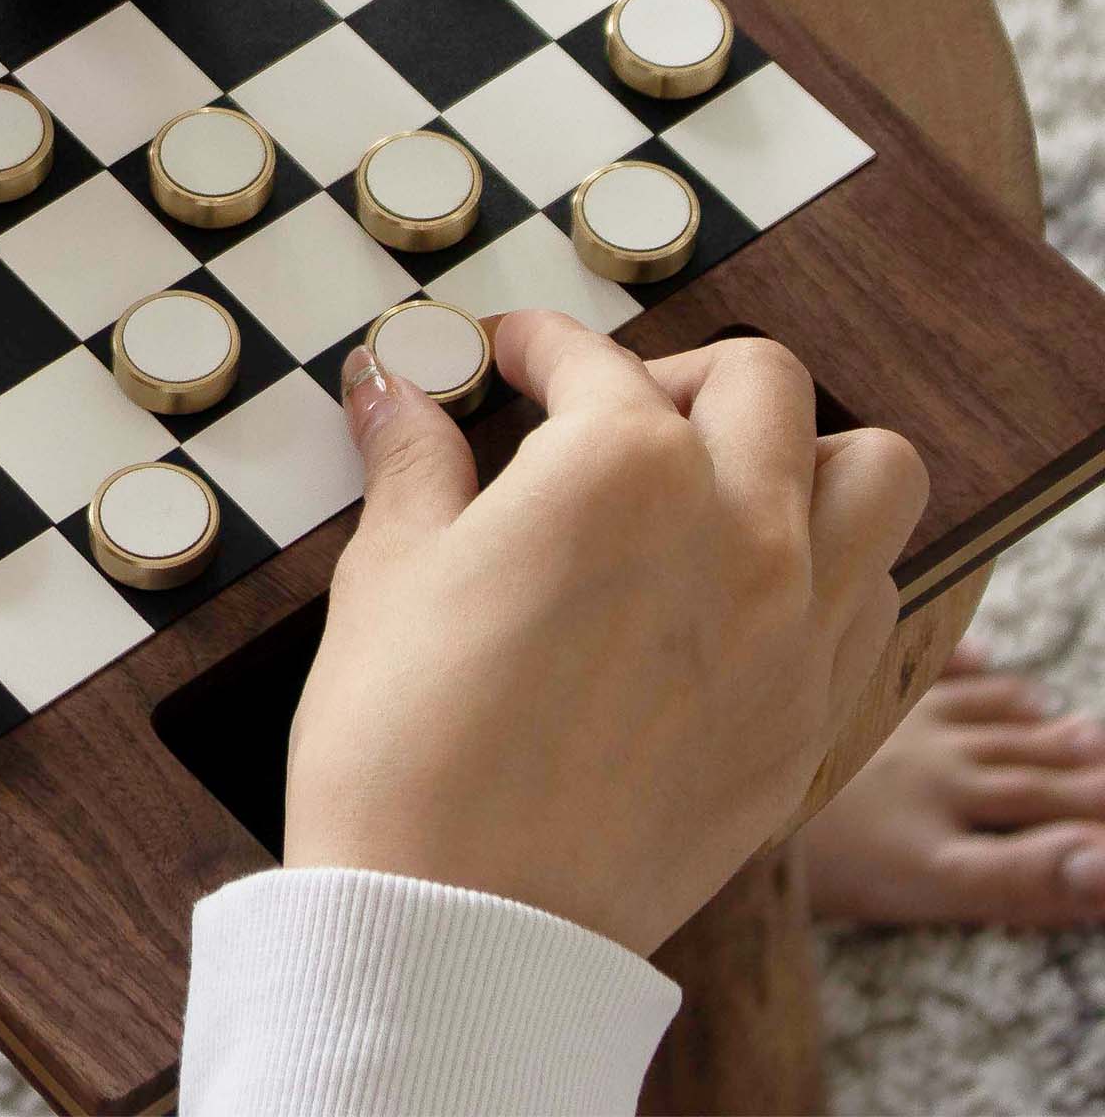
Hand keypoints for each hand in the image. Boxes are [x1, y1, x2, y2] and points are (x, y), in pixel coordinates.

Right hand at [284, 312, 927, 953]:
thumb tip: (393, 393)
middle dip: (678, 372)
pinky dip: (824, 561)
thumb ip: (413, 461)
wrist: (460, 918)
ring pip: (872, 476)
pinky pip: (870, 596)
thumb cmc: (409, 743)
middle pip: (760, 381)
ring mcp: (795, 627)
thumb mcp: (390, 571)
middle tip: (607, 408)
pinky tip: (738, 589)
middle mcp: (737, 528)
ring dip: (799, 452)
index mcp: (619, 469)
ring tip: (716, 484)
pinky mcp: (814, 717)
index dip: (539, 343)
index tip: (514, 354)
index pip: (592, 360)